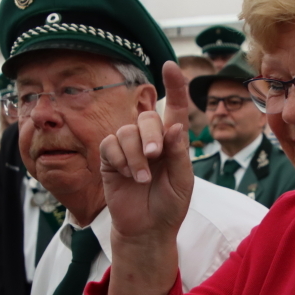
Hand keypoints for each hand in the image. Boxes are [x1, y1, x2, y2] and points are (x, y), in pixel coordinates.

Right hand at [99, 61, 194, 240]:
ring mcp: (128, 148)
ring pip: (126, 131)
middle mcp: (150, 139)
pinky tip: (127, 176)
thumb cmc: (170, 205)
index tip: (170, 65)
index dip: (174, 85)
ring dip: (135, 155)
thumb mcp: (183, 182)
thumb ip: (180, 154)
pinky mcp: (110, 159)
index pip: (175, 107)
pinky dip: (120, 160)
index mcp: (172, 141)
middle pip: (147, 117)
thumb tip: (175, 126)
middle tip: (155, 157)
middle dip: (151, 135)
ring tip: (142, 179)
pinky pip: (110, 145)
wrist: (148, 229)